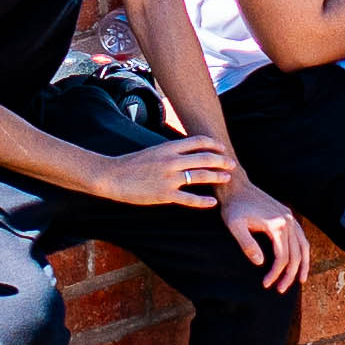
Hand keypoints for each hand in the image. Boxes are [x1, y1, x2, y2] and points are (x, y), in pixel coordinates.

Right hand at [93, 134, 239, 210]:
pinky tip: (212, 203)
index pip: (197, 142)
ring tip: (227, 178)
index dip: (213, 144)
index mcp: (167, 147)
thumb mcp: (152, 152)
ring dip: (216, 176)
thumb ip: (170, 152)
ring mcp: (168, 178)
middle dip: (221, 160)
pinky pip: (188, 198)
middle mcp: (170, 160)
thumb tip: (186, 152)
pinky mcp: (164, 194)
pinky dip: (203, 201)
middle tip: (232, 164)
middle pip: (203, 157)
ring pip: (200, 175)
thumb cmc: (131, 164)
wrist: (112, 176)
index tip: (222, 148)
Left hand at [220, 178, 311, 290]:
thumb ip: (247, 244)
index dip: (276, 273)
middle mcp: (288, 221)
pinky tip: (299, 261)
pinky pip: (301, 237)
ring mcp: (290, 217)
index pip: (282, 257)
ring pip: (304, 246)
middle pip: (296, 254)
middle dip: (289, 275)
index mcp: (277, 225)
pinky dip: (302, 251)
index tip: (266, 284)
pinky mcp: (287, 215)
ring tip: (300, 281)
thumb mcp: (234, 226)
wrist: (235, 186)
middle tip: (280, 290)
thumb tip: (261, 263)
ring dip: (303, 264)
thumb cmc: (233, 207)